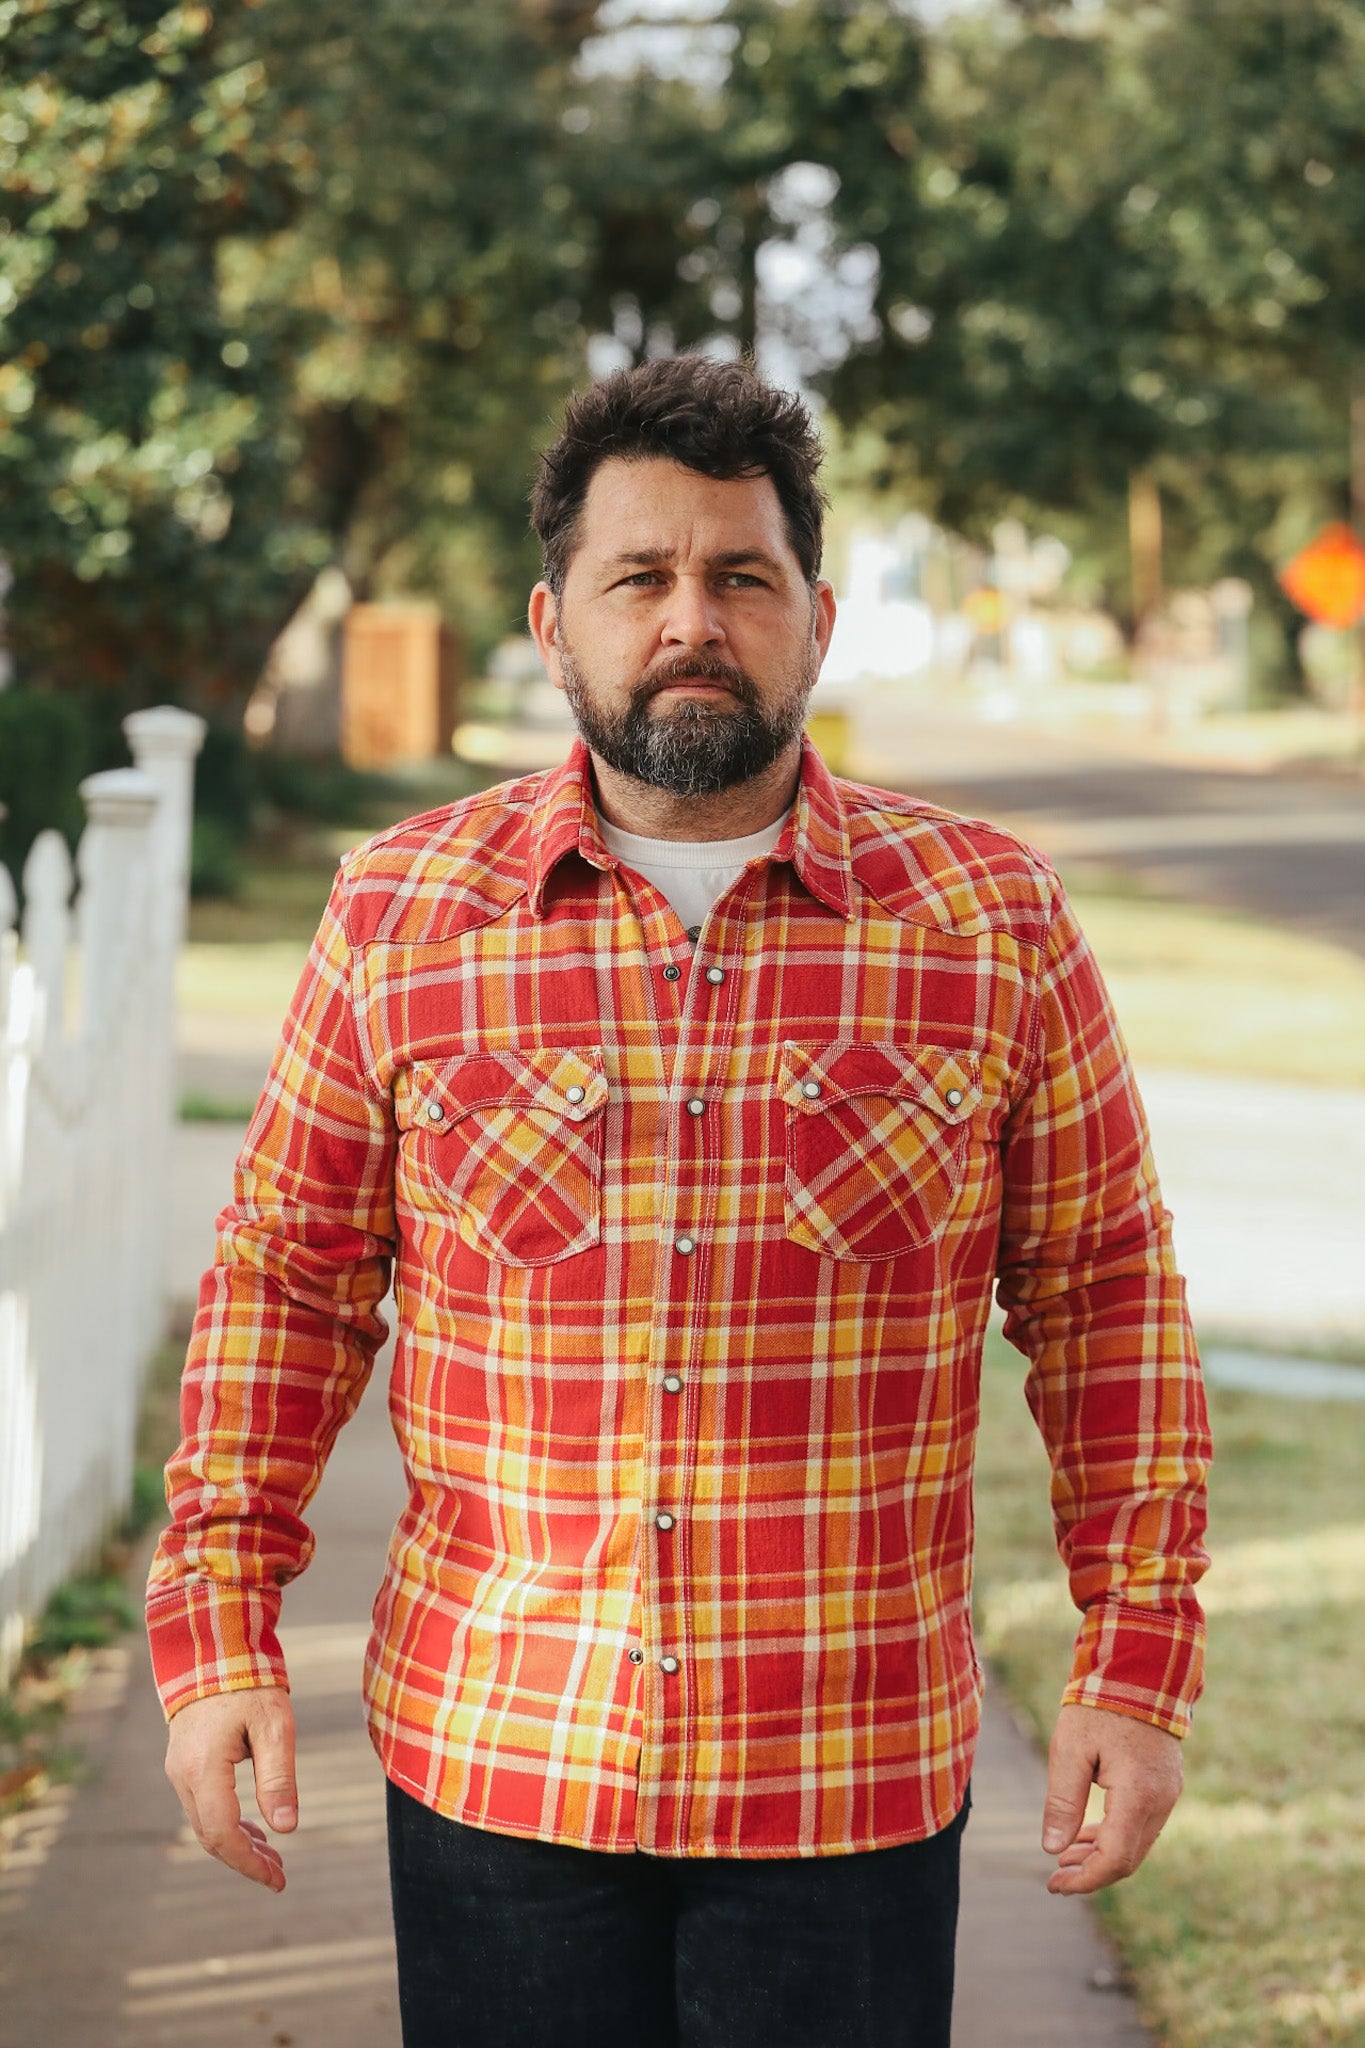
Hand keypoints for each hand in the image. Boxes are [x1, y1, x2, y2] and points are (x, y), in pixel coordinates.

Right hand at [165, 1686, 297, 1890]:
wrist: (212, 1648)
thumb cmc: (249, 1682)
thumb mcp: (274, 1726)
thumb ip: (278, 1778)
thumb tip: (287, 1829)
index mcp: (203, 1769)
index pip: (222, 1834)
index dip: (249, 1863)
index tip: (277, 1880)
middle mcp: (182, 1775)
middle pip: (210, 1836)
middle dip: (245, 1860)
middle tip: (279, 1876)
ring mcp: (179, 1770)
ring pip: (205, 1823)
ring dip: (237, 1843)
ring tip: (272, 1857)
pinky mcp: (184, 1763)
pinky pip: (202, 1806)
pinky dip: (227, 1822)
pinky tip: (253, 1829)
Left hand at [1042, 1702, 1182, 1895]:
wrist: (1139, 1671)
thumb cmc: (1099, 1705)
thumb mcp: (1069, 1749)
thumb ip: (1063, 1801)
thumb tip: (1053, 1849)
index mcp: (1137, 1794)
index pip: (1114, 1858)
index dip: (1084, 1879)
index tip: (1054, 1884)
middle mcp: (1161, 1801)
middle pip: (1128, 1859)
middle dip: (1091, 1873)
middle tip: (1055, 1877)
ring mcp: (1168, 1794)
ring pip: (1136, 1844)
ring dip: (1102, 1855)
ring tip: (1065, 1857)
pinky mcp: (1166, 1786)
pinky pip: (1142, 1825)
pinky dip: (1116, 1835)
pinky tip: (1088, 1834)